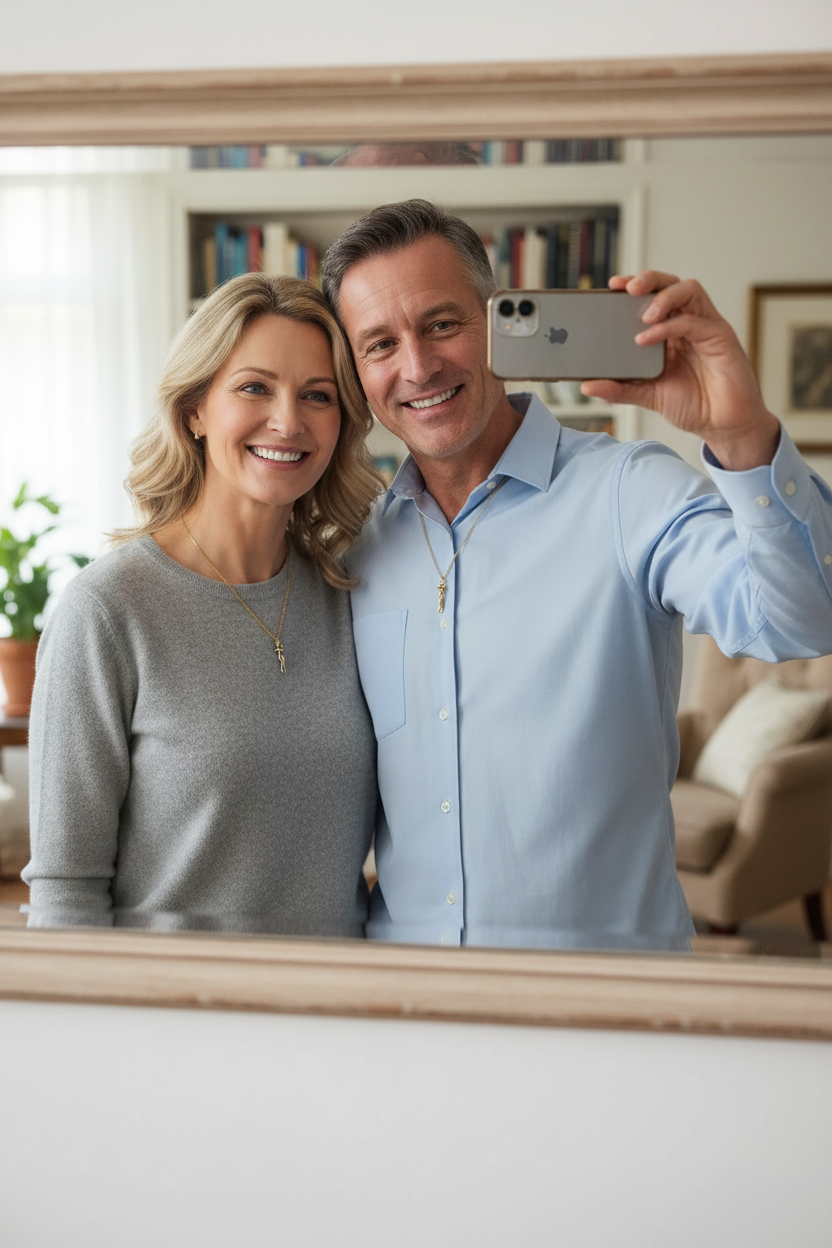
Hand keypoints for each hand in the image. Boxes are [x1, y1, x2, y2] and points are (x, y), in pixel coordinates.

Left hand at [581, 271, 780, 469]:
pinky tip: (646, 339)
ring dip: (662, 296)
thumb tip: (587, 386)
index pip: (653, 296)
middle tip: (625, 288)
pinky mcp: (721, 336)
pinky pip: (694, 321)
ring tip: (642, 314)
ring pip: (688, 290)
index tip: (610, 286)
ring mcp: (706, 327)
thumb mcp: (648, 396)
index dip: (633, 286)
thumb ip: (620, 389)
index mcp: (672, 331)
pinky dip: (668, 326)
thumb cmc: (694, 406)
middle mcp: (689, 323)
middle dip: (648, 279)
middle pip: (671, 283)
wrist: (724, 426)